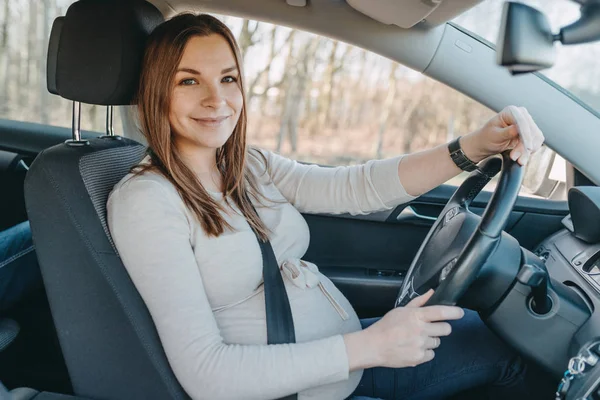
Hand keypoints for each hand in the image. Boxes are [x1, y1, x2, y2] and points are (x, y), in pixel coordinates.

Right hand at [343, 290, 463, 370]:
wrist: (374, 346)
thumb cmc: (386, 327)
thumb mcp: (401, 310)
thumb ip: (419, 302)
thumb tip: (432, 292)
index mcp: (416, 316)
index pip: (441, 312)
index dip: (454, 312)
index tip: (460, 313)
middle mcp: (420, 330)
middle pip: (446, 329)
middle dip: (441, 328)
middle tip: (431, 327)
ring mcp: (420, 345)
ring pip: (438, 342)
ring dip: (431, 340)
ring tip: (416, 338)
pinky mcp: (419, 357)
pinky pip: (431, 354)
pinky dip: (426, 351)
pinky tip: (414, 347)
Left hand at [461, 105, 544, 165]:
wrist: (486, 144)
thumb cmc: (487, 138)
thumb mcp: (494, 136)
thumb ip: (506, 132)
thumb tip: (517, 128)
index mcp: (511, 111)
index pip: (522, 122)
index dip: (526, 135)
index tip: (528, 148)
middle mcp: (521, 114)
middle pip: (531, 131)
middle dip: (525, 147)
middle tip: (515, 158)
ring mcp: (527, 123)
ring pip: (535, 138)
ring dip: (528, 151)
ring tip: (518, 160)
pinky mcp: (530, 132)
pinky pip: (536, 142)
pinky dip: (529, 151)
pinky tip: (521, 157)